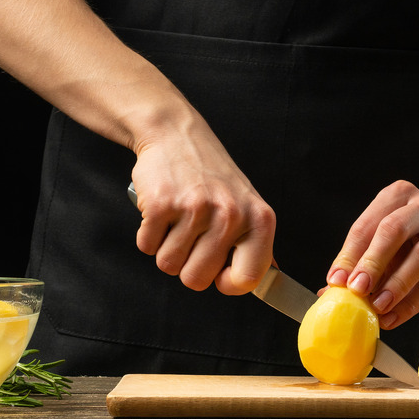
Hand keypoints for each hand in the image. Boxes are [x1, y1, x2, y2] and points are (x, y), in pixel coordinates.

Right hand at [130, 110, 275, 295]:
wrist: (176, 134)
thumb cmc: (212, 176)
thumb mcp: (247, 205)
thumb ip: (255, 243)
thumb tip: (271, 277)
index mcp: (259, 220)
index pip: (248, 279)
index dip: (227, 284)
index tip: (219, 275)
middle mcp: (231, 214)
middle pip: (196, 280)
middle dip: (187, 267)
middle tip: (191, 239)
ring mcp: (196, 209)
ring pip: (168, 265)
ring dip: (166, 249)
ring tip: (177, 221)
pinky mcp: (162, 204)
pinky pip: (147, 246)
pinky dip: (149, 235)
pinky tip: (162, 212)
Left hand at [326, 180, 418, 329]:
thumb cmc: (413, 250)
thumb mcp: (385, 251)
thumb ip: (360, 266)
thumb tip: (327, 291)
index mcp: (399, 196)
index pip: (368, 224)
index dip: (349, 255)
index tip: (335, 282)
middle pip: (395, 230)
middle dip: (372, 262)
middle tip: (356, 289)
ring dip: (396, 284)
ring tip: (377, 307)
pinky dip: (411, 304)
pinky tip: (393, 317)